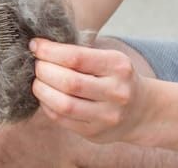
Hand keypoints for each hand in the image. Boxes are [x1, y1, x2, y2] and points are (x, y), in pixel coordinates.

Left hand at [30, 38, 152, 143]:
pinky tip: (45, 96)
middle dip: (44, 71)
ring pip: (64, 104)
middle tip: (36, 64)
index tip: (35, 45)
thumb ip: (80, 55)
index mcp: (118, 66)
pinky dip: (47, 106)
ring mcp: (107, 115)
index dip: (50, 51)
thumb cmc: (116, 78)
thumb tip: (40, 47)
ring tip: (37, 81)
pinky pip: (62, 119)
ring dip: (42, 90)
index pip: (77, 57)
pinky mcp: (95, 133)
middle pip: (69, 82)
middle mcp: (116, 92)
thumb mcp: (109, 60)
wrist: (142, 111)